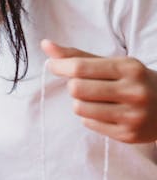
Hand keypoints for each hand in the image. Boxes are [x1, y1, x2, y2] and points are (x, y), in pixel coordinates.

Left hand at [42, 39, 156, 142]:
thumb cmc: (134, 81)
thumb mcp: (114, 63)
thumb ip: (79, 56)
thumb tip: (46, 45)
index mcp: (130, 69)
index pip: (80, 68)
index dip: (60, 66)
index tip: (53, 66)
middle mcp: (133, 92)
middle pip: (76, 89)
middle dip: (73, 85)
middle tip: (85, 84)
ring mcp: (132, 115)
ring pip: (79, 108)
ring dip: (80, 102)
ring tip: (97, 99)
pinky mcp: (127, 134)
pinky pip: (88, 123)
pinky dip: (89, 116)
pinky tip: (106, 112)